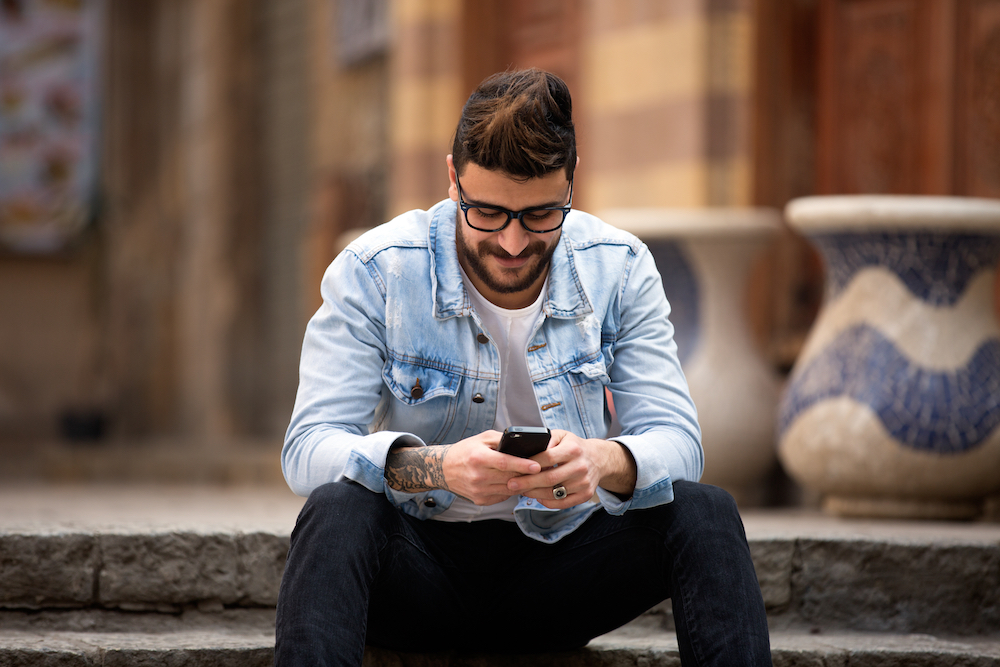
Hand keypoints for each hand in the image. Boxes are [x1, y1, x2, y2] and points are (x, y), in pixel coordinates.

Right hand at [441, 431, 541, 504]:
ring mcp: (479, 490)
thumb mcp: (482, 438)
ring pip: (509, 489)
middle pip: (509, 477)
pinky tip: (514, 482)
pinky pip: (502, 496)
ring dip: (521, 484)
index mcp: (478, 458)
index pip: (504, 463)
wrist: (444, 469)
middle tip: (541, 470)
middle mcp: (478, 476)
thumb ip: (502, 440)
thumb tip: (523, 444)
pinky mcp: (480, 500)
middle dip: (527, 475)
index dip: (522, 465)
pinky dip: (510, 490)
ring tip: (531, 476)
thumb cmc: (466, 451)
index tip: (537, 466)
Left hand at [504, 430, 635, 508]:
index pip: (547, 457)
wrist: (598, 459)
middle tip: (511, 484)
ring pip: (554, 492)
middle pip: (549, 478)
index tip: (514, 467)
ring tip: (521, 490)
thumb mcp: (562, 435)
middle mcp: (580, 467)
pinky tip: (537, 496)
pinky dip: (547, 502)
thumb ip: (546, 439)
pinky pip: (562, 503)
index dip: (530, 464)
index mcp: (573, 449)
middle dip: (527, 482)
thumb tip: (529, 449)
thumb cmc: (573, 446)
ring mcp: (584, 483)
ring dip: (534, 493)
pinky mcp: (585, 495)